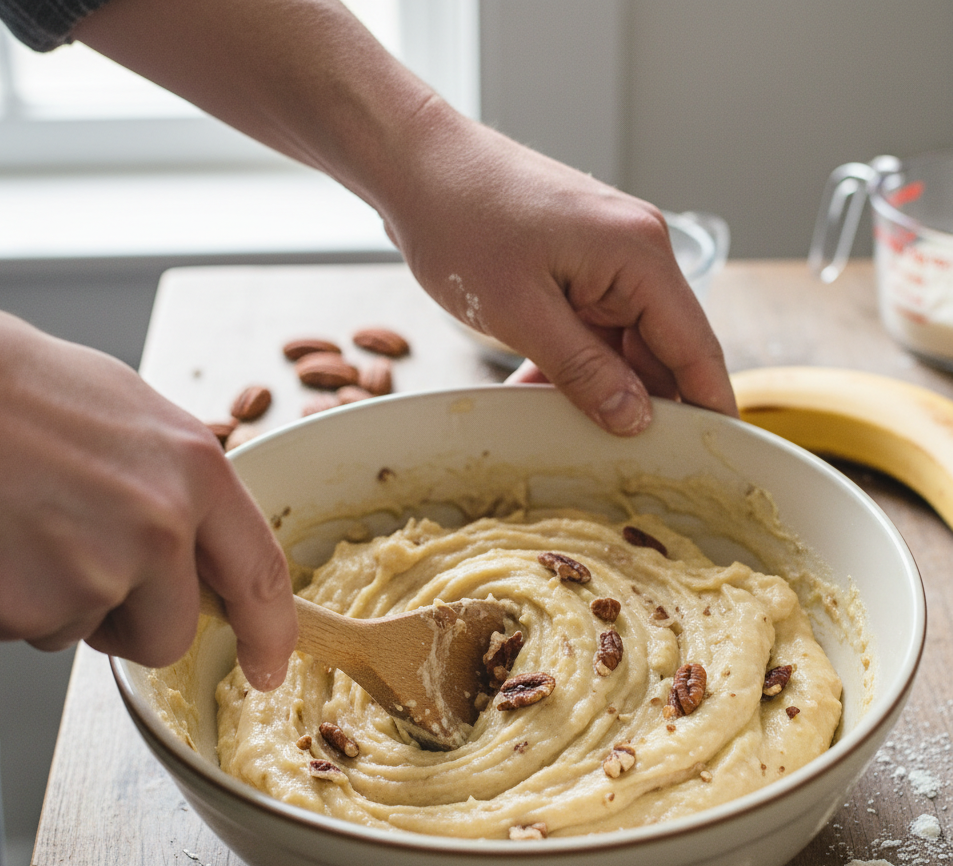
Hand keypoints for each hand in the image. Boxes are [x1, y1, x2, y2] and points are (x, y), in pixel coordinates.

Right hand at [0, 293, 295, 688]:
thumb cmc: (9, 387)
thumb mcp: (129, 416)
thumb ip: (179, 488)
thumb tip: (200, 544)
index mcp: (194, 470)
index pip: (260, 574)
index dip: (270, 632)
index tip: (268, 666)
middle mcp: (159, 525)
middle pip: (170, 633)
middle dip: (129, 621)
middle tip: (74, 558)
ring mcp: (92, 569)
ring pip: (88, 631)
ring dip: (56, 600)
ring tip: (16, 522)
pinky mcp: (22, 605)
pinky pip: (26, 629)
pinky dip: (2, 599)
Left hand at [73, 0, 733, 434]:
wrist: (402, 153)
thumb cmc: (458, 215)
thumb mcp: (520, 309)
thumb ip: (584, 370)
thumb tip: (635, 419)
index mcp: (641, 259)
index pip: (701, 353)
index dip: (707, 414)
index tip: (707, 469)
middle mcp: (636, 253)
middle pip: (670, 353)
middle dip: (650, 410)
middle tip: (624, 468)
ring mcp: (605, 256)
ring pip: (628, 349)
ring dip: (604, 393)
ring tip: (564, 425)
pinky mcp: (570, 261)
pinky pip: (592, 333)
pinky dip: (576, 370)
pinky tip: (541, 393)